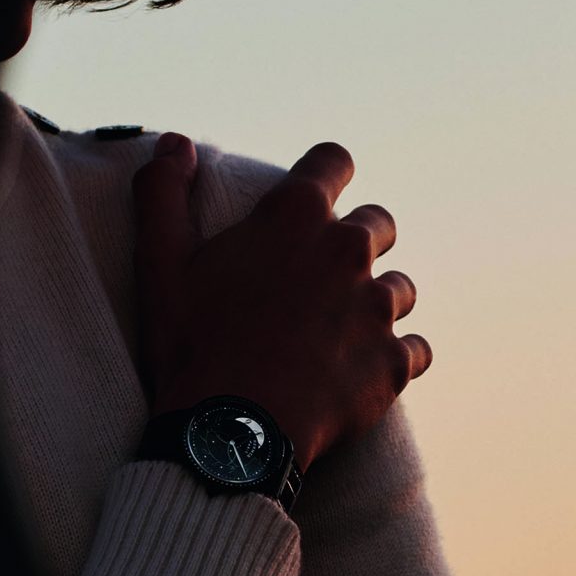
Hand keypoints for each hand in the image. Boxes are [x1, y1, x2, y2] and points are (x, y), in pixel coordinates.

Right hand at [131, 136, 430, 473]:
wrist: (231, 432)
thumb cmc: (191, 344)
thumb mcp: (159, 263)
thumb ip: (161, 192)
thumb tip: (173, 142)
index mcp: (294, 218)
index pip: (333, 162)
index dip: (325, 173)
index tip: (315, 192)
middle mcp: (348, 252)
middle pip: (377, 224)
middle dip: (355, 240)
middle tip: (319, 274)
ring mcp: (377, 309)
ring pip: (400, 287)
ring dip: (376, 300)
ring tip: (338, 328)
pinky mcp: (393, 363)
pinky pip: (416, 348)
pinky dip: (394, 356)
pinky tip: (363, 370)